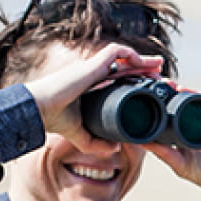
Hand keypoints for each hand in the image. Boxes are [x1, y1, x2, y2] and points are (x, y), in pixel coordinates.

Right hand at [23, 42, 163, 152]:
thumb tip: (115, 149)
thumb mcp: (79, 135)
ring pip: (123, 57)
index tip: (150, 87)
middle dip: (144, 68)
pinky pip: (115, 51)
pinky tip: (141, 62)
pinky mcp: (91, 65)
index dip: (134, 81)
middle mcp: (92, 74)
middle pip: (124, 67)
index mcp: (90, 86)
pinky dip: (130, 54)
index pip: (117, 80)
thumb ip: (95, 143)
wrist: (39, 109)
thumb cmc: (53, 119)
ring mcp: (92, 68)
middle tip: (161, 74)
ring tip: (158, 65)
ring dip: (142, 59)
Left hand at [144, 88, 200, 200]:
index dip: (160, 106)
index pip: (170, 114)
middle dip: (171, 92)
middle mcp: (198, 123)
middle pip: (183, 102)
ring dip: (186, 92)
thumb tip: (141, 142)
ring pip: (197, 100)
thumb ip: (164, 153)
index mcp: (184, 132)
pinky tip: (193, 97)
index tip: (145, 98)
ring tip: (173, 87)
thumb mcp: (181, 165)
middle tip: (159, 84)